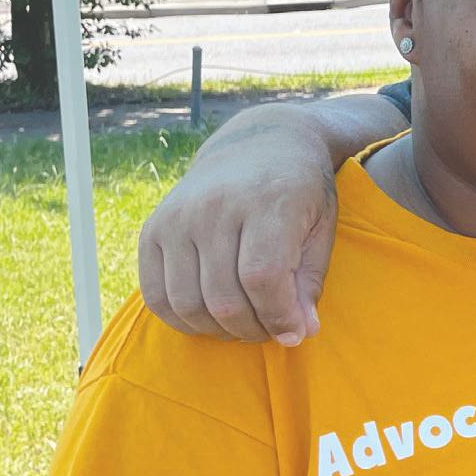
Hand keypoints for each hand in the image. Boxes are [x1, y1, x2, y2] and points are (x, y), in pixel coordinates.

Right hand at [137, 118, 337, 344]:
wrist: (260, 143)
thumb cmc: (300, 192)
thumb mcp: (321, 228)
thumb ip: (309, 282)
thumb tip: (298, 333)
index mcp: (267, 201)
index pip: (263, 277)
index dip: (278, 316)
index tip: (293, 332)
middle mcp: (216, 206)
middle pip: (224, 297)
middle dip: (252, 329)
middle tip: (270, 330)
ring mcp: (178, 216)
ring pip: (187, 302)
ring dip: (218, 330)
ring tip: (244, 323)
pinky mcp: (153, 229)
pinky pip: (156, 294)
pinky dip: (180, 318)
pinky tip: (209, 317)